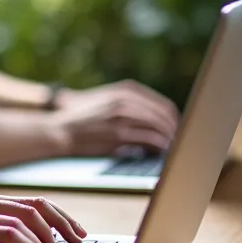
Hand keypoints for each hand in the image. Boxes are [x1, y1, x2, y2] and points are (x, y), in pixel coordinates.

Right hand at [54, 80, 179, 155]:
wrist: (60, 130)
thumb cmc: (83, 118)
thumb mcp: (106, 100)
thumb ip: (129, 104)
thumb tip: (154, 119)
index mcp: (126, 90)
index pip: (162, 104)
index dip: (173, 119)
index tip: (178, 131)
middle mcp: (126, 100)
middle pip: (164, 115)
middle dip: (175, 130)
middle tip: (181, 143)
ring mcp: (122, 116)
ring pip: (159, 127)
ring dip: (170, 139)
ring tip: (174, 150)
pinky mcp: (118, 134)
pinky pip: (149, 139)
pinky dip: (160, 147)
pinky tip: (162, 152)